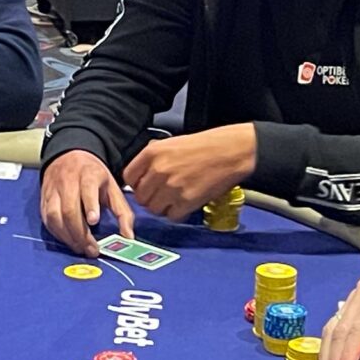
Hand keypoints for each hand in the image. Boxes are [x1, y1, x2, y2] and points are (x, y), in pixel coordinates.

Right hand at [40, 150, 133, 256]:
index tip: (94, 221)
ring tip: (81, 248)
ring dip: (68, 237)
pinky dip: (58, 234)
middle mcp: (68, 181)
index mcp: (88, 174)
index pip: (87, 189)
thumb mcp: (112, 187)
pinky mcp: (44, 200)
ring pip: (55, 216)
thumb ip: (122, 212)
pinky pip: (47, 220)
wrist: (69, 157)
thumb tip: (128, 237)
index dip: (90, 205)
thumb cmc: (93, 176)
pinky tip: (69, 241)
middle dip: (80, 232)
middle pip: (69, 209)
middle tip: (92, 249)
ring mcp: (53, 191)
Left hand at [122, 123, 255, 220]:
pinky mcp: (186, 201)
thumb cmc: (204, 145)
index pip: (128, 177)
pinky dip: (177, 213)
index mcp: (152, 153)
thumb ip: (153, 159)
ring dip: (163, 208)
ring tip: (176, 199)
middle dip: (150, 198)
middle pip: (140, 197)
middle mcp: (158, 170)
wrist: (231, 150)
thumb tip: (141, 175)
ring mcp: (172, 186)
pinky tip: (186, 204)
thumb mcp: (172, 143)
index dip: (137, 184)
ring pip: (154, 209)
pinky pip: (172, 216)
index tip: (145, 186)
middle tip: (163, 195)